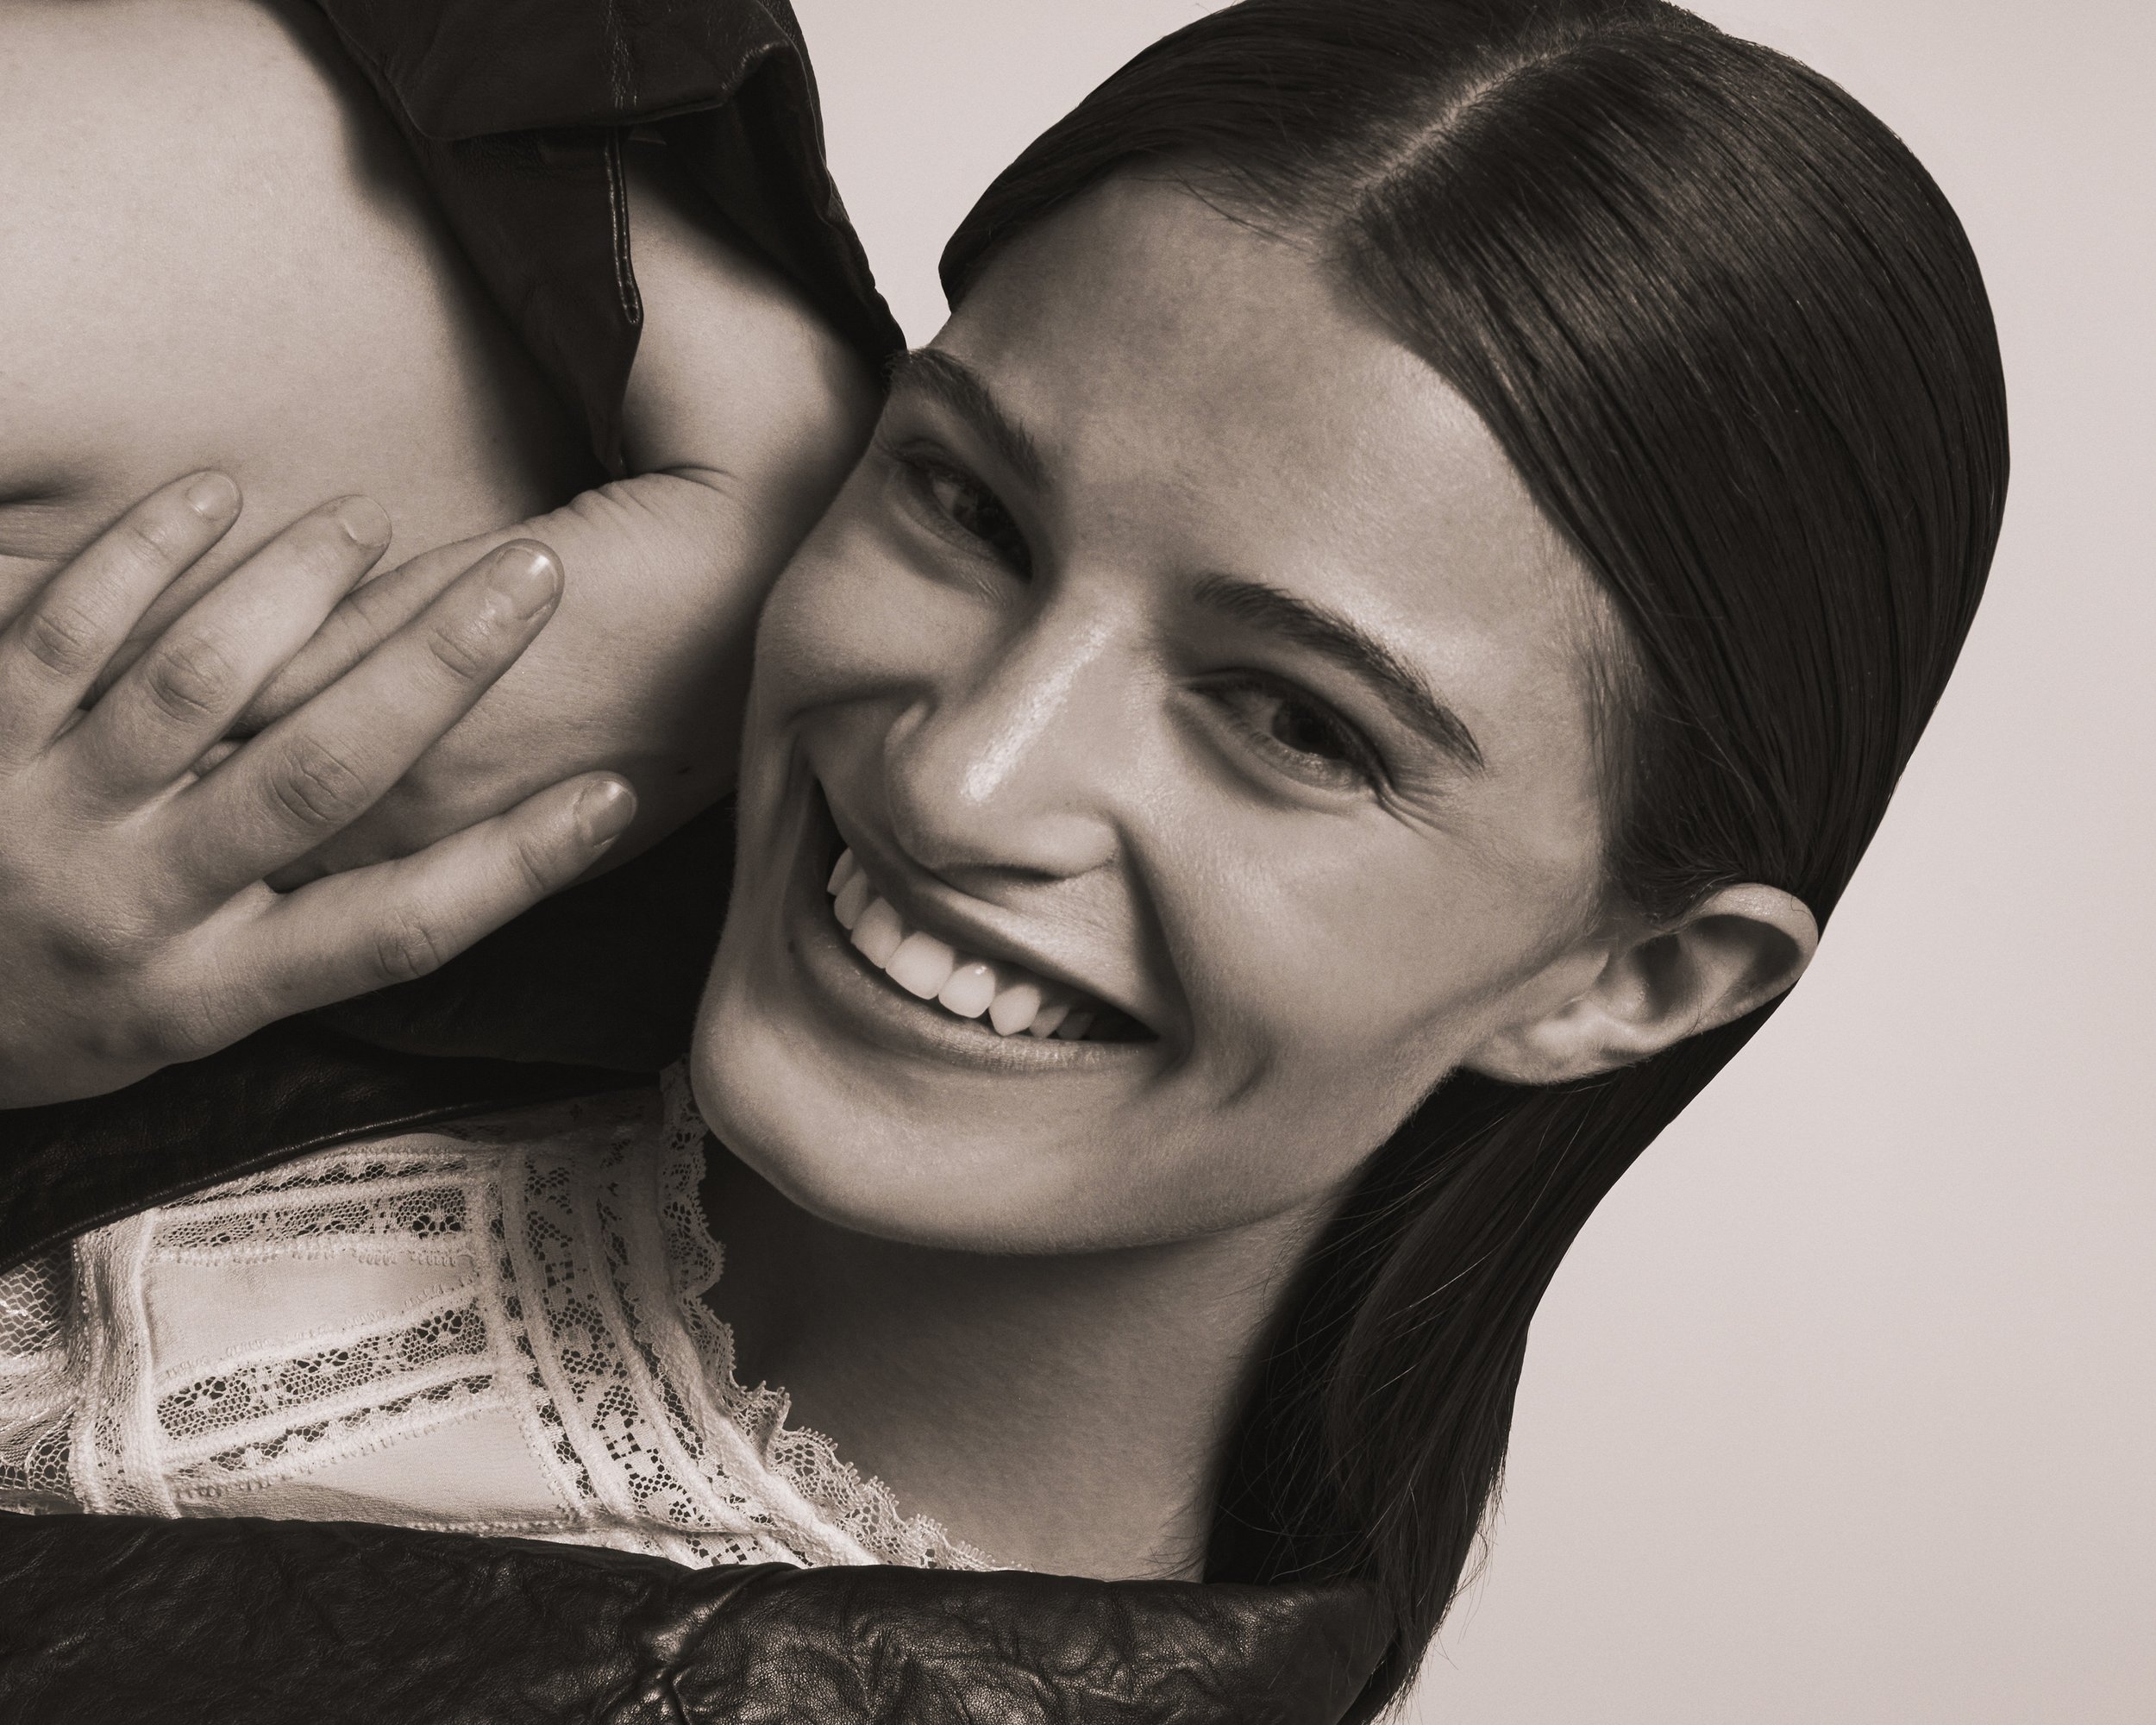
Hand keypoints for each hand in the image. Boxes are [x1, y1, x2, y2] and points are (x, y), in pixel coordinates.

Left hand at [0, 473, 636, 1106]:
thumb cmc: (63, 1006)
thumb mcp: (188, 1015)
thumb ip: (301, 940)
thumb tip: (462, 863)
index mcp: (209, 992)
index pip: (393, 931)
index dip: (516, 866)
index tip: (615, 793)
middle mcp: (136, 908)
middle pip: (319, 775)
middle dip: (441, 664)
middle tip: (535, 572)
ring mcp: (44, 814)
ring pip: (196, 680)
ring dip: (297, 585)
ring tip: (375, 522)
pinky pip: (69, 625)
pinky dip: (146, 552)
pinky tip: (219, 496)